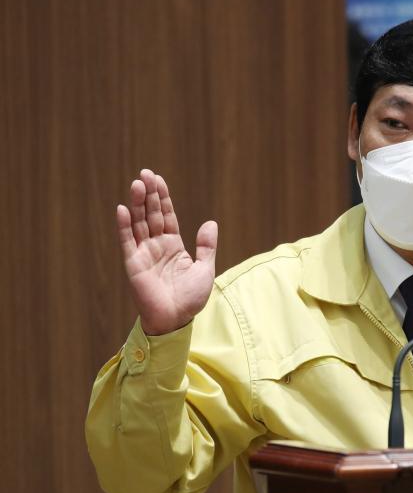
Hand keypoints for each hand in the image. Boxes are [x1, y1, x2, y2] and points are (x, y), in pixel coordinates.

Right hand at [117, 169, 217, 335]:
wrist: (176, 320)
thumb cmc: (191, 299)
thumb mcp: (205, 269)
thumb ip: (206, 246)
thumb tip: (211, 222)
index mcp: (173, 246)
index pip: (167, 216)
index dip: (163, 198)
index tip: (159, 179)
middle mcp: (157, 246)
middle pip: (151, 215)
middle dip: (149, 194)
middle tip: (146, 173)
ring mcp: (144, 254)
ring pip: (139, 223)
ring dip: (137, 204)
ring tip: (136, 183)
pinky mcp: (133, 264)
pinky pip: (127, 241)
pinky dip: (124, 225)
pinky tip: (122, 209)